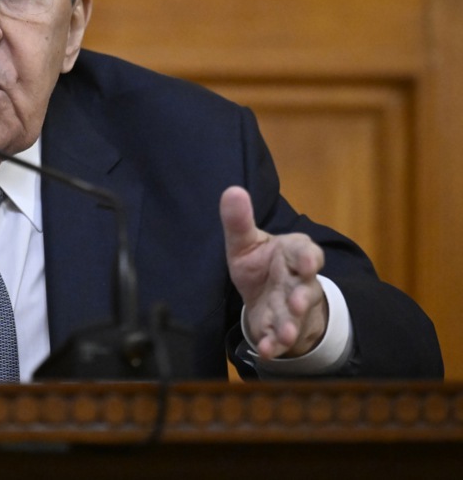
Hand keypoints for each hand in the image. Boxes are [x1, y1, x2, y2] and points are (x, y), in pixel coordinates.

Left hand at [220, 186, 327, 359]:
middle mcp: (298, 281)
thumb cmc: (261, 263)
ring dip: (291, 326)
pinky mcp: (280, 328)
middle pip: (304, 288)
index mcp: (294, 254)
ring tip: (286, 334)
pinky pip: (279, 338)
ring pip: (295, 317)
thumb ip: (239, 221)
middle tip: (296, 302)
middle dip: (301, 296)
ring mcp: (292, 308)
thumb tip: (232, 191)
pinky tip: (266, 350)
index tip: (309, 261)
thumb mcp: (246, 242)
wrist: (267, 295)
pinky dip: (274, 345)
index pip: (305, 253)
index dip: (308, 257)